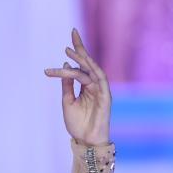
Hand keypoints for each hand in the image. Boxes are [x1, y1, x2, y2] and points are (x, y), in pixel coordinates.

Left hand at [44, 28, 111, 146]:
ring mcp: (100, 89)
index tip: (66, 43)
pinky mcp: (105, 96)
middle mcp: (94, 84)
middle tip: (72, 32)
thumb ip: (67, 85)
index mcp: (86, 85)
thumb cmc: (77, 124)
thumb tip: (66, 64)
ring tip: (69, 51)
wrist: (85, 141)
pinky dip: (91, 71)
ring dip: (81, 59)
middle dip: (80, 47)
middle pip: (87, 62)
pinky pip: (99, 79)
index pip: (80, 65)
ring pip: (90, 70)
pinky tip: (82, 63)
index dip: (76, 52)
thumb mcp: (67, 101)